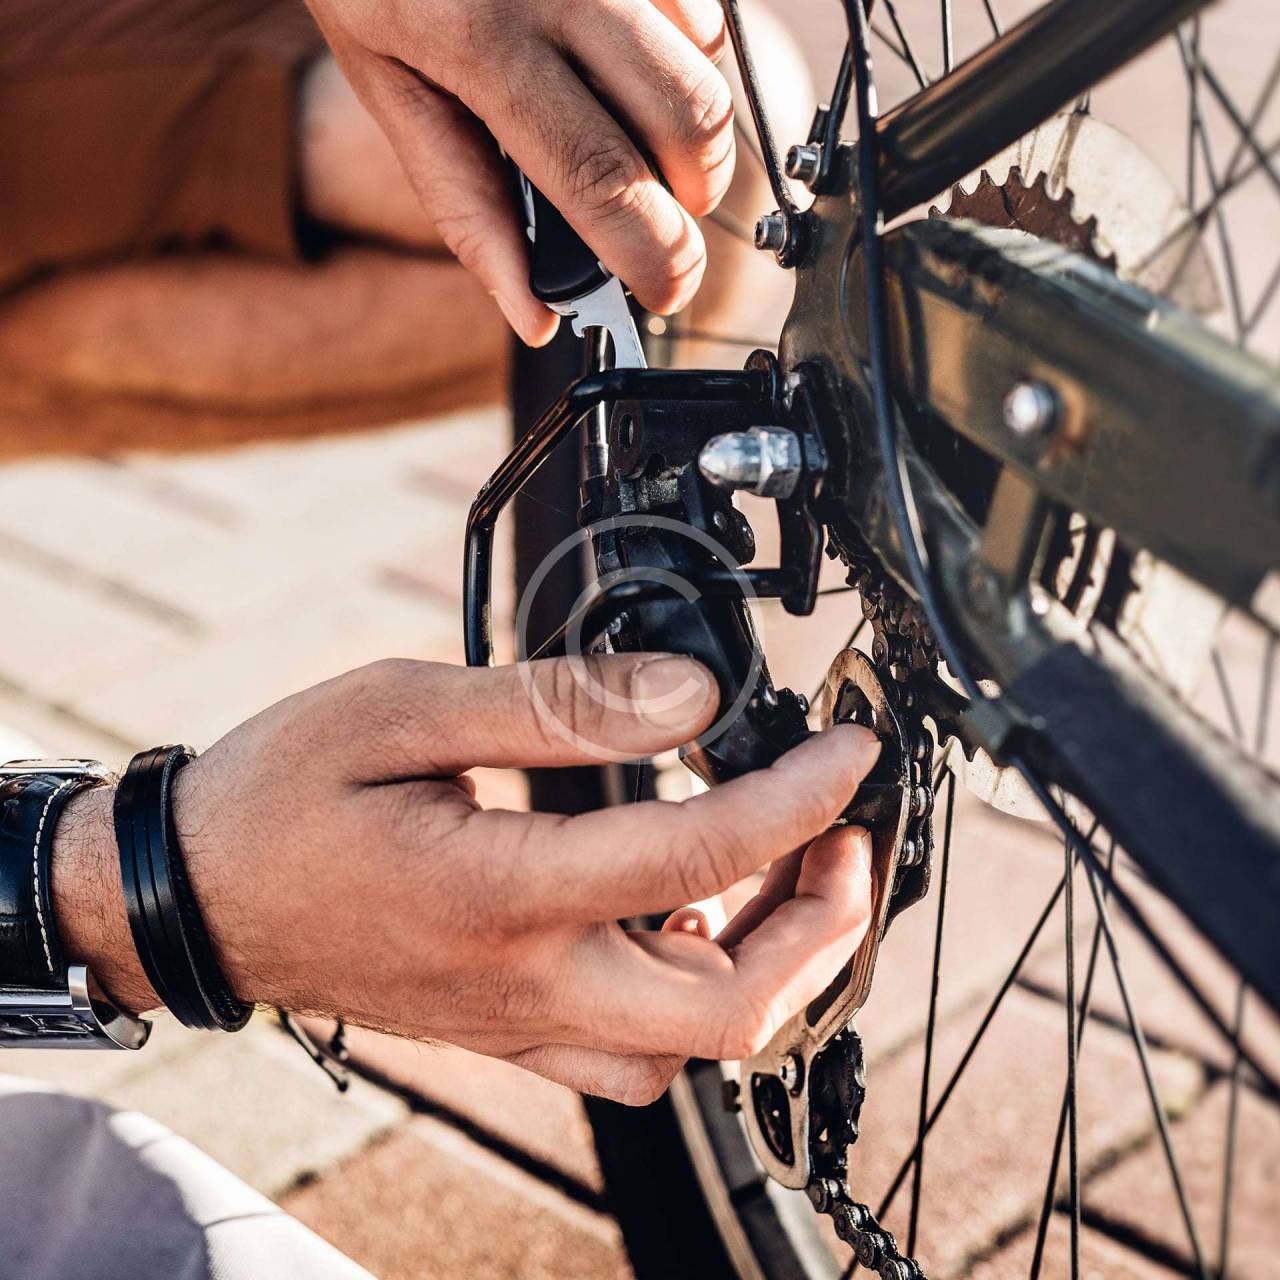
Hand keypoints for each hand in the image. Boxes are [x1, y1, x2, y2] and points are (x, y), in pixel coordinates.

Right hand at [53, 654, 877, 1104]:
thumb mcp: (406, 706)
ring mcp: (517, 1020)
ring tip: (775, 871)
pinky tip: (683, 915)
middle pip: (729, 1009)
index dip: (799, 798)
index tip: (845, 754)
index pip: (701, 853)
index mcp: (502, 890)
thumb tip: (689, 696)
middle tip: (839, 840)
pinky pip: (631, 1056)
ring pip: (690, 1049)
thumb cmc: (281, 796)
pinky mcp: (505, 1030)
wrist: (191, 897)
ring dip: (764, 966)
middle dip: (819, 926)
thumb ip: (559, 703)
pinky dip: (691, 997)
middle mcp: (523, 980)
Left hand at [300, 0, 734, 344]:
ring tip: (635, 132)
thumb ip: (464, 203)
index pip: (599, 178)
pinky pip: (698, 2)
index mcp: (479, 43)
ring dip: (691, 128)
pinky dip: (684, 49)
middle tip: (662, 215)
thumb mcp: (388, 90)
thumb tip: (532, 313)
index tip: (667, 292)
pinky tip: (629, 55)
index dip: (652, 255)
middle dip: (693, 194)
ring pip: (707, 61)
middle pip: (689, 120)